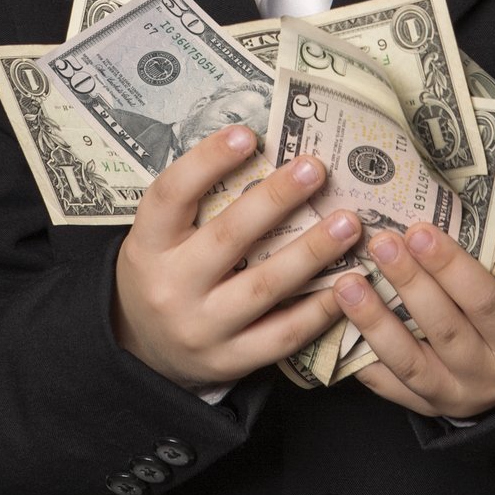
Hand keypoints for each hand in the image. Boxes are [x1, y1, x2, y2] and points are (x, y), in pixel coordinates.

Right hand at [110, 125, 358, 393]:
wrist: (144, 351)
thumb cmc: (168, 272)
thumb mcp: (164, 237)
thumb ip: (202, 203)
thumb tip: (267, 147)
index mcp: (148, 246)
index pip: (170, 196)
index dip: (206, 162)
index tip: (247, 134)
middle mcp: (170, 288)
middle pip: (227, 239)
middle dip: (276, 201)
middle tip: (316, 169)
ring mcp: (201, 329)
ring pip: (264, 288)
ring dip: (312, 252)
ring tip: (350, 222)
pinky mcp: (231, 361)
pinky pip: (283, 334)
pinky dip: (320, 308)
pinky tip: (350, 280)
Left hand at [333, 220, 494, 418]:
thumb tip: (449, 211)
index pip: (484, 301)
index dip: (451, 267)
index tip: (420, 231)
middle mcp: (486, 373)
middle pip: (443, 327)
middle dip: (408, 282)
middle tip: (380, 243)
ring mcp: (453, 395)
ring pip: (408, 360)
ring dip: (374, 319)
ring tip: (346, 283)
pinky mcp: (425, 407)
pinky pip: (387, 386)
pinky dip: (362, 357)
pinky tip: (339, 327)